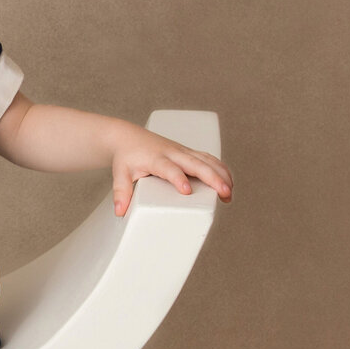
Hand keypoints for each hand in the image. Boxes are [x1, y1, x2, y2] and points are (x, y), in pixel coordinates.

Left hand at [111, 131, 233, 216]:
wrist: (129, 137)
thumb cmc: (126, 156)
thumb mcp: (120, 173)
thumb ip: (121, 191)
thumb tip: (120, 211)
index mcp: (156, 158)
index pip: (170, 168)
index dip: (178, 178)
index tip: (187, 191)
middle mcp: (173, 153)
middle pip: (196, 163)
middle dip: (212, 177)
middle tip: (224, 193)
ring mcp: (183, 151)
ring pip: (207, 160)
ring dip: (221, 174)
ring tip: (229, 194)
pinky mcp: (189, 152)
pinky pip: (209, 158)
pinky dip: (221, 168)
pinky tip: (228, 182)